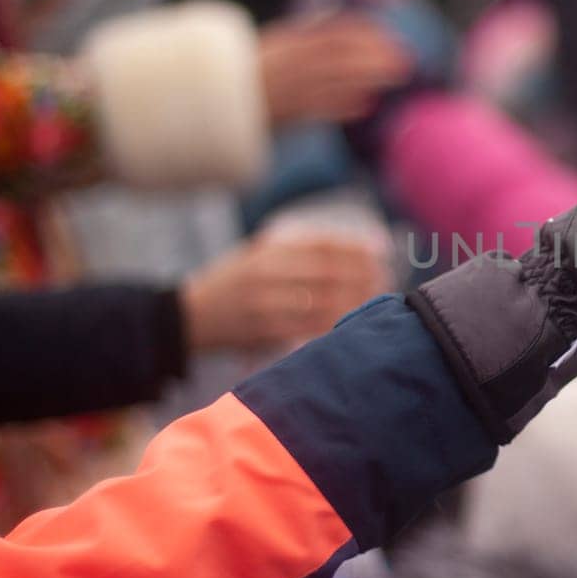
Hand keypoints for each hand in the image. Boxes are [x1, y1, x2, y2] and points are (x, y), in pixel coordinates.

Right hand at [180, 232, 389, 351]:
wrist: (190, 316)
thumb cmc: (234, 281)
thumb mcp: (257, 252)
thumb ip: (299, 247)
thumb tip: (357, 244)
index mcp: (267, 251)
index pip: (322, 246)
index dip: (356, 249)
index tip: (381, 253)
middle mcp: (266, 274)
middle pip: (328, 274)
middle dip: (362, 277)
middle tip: (386, 279)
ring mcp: (265, 305)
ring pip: (323, 304)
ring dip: (354, 302)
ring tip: (376, 300)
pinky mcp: (264, 332)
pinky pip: (309, 329)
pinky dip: (334, 324)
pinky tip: (352, 322)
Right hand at [259, 15, 410, 125]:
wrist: (215, 98)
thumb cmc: (251, 70)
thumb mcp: (276, 44)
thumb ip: (305, 34)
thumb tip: (334, 18)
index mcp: (290, 42)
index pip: (333, 32)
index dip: (365, 33)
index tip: (388, 35)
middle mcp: (291, 63)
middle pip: (341, 56)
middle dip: (376, 56)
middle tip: (405, 59)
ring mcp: (289, 88)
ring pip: (335, 81)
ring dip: (369, 77)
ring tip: (396, 77)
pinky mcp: (286, 113)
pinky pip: (318, 109)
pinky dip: (343, 107)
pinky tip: (365, 105)